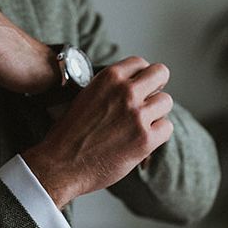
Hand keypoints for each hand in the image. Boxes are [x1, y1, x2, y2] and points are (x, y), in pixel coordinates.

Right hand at [23, 57, 173, 207]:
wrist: (60, 165)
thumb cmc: (68, 135)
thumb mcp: (85, 97)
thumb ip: (108, 89)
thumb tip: (131, 86)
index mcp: (108, 78)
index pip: (140, 63)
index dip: (142, 75)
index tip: (140, 87)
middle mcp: (126, 92)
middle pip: (161, 73)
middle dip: (157, 86)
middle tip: (149, 101)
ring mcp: (137, 115)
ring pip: (166, 101)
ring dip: (156, 113)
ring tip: (140, 125)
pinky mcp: (145, 139)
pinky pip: (167, 127)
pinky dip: (157, 134)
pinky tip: (141, 140)